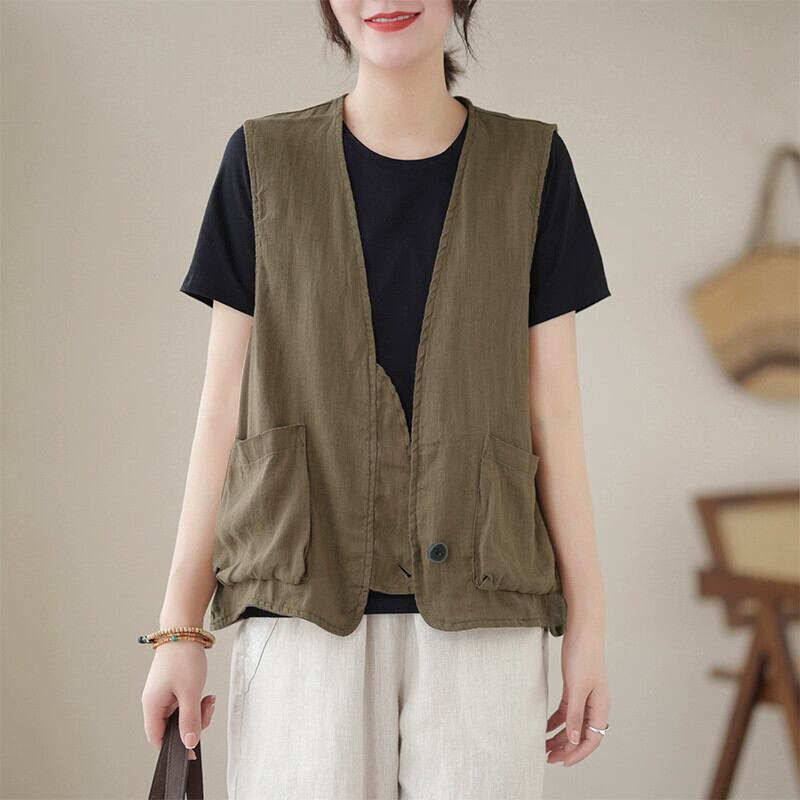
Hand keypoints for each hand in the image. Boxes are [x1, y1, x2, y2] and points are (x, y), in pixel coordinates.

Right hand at [141, 640, 215, 759]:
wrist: (184, 629)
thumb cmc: (183, 658)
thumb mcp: (191, 692)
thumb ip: (190, 720)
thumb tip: (188, 745)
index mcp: (152, 706)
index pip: (158, 739)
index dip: (174, 747)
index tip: (193, 747)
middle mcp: (154, 702)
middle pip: (171, 729)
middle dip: (192, 724)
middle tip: (207, 709)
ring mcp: (163, 694)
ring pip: (179, 716)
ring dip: (197, 712)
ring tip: (208, 699)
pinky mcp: (171, 687)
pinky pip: (183, 704)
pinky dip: (195, 702)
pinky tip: (205, 694)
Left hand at [545, 623, 610, 766]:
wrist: (581, 629)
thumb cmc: (583, 655)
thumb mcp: (576, 687)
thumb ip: (575, 714)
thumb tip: (575, 740)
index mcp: (600, 706)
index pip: (592, 739)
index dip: (578, 753)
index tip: (562, 761)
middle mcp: (595, 704)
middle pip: (582, 734)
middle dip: (566, 748)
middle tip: (548, 757)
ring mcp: (585, 696)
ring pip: (573, 724)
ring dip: (560, 736)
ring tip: (544, 746)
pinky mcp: (575, 687)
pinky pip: (567, 711)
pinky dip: (557, 721)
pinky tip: (545, 726)